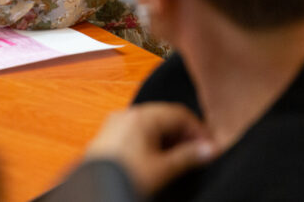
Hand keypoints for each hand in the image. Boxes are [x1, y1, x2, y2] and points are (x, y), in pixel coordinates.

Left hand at [85, 103, 215, 195]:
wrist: (95, 189)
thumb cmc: (122, 176)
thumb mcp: (163, 169)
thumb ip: (188, 157)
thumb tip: (209, 149)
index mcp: (140, 116)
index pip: (179, 113)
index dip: (198, 129)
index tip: (209, 146)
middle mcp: (126, 115)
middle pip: (164, 116)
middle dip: (183, 134)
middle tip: (198, 153)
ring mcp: (115, 124)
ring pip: (151, 124)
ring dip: (168, 139)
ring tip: (180, 159)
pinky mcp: (109, 136)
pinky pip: (137, 131)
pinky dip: (152, 142)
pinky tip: (158, 159)